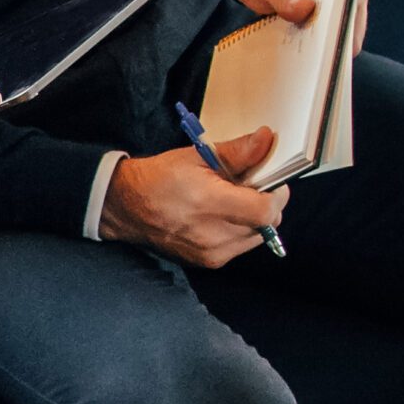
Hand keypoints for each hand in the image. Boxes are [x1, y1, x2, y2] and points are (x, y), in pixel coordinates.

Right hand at [99, 125, 289, 267]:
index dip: (277, 194)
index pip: (266, 210)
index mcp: (209, 204)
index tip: (271, 181)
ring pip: (256, 236)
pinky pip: (240, 246)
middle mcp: (212, 234)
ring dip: (253, 218)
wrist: (127, 207)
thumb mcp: (197, 156)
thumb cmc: (159, 178)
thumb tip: (266, 141)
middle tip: (249, 187)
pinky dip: (239, 230)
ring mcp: (211, 253)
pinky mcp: (208, 262)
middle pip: (267, 224)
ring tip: (232, 202)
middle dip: (266, 204)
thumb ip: (237, 152)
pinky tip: (221, 216)